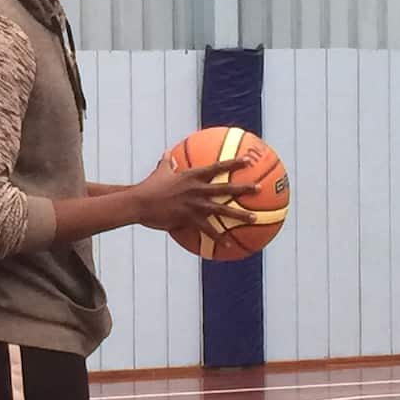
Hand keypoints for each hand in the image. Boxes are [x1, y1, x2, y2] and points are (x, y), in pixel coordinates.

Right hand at [130, 154, 259, 235]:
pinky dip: (219, 238)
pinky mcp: (189, 219)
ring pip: (222, 210)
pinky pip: (208, 230)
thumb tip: (167, 153)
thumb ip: (166, 163)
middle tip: (259, 188)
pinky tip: (229, 245)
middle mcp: (197, 189)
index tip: (247, 161)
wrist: (139, 203)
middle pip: (225, 188)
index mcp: (192, 176)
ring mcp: (194, 205)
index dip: (233, 163)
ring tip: (255, 218)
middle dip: (244, 188)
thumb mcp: (159, 172)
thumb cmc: (148, 187)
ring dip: (240, 215)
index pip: (217, 167)